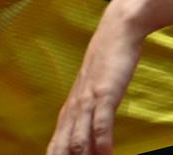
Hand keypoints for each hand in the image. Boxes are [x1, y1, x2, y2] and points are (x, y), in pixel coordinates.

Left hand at [46, 10, 144, 154]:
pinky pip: (101, 124)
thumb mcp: (93, 90)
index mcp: (70, 108)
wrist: (117, 30)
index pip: (55, 145)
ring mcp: (88, 100)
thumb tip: (91, 141)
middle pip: (62, 146)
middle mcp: (75, 107)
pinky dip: (103, 145)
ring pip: (78, 139)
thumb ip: (88, 114)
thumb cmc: (107, 61)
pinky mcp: (105, 93)